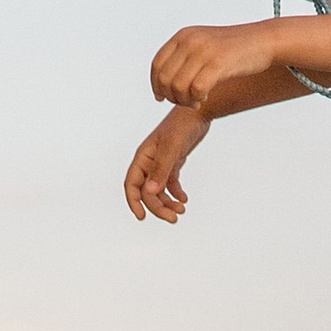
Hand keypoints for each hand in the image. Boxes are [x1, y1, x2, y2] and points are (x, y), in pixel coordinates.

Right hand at [125, 105, 209, 224]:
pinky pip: (170, 183)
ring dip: (168, 202)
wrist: (198, 111)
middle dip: (158, 207)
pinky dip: (176, 193)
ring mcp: (161, 163)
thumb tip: (150, 193)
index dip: (134, 202)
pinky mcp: (173, 162)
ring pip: (159, 190)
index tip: (142, 217)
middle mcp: (149, 162)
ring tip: (182, 210)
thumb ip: (161, 170)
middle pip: (148, 192)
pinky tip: (184, 199)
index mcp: (143, 157)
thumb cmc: (182, 125)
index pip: (132, 184)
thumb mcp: (172, 148)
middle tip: (174, 218)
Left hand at [150, 21, 272, 113]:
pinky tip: (204, 98)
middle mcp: (190, 41)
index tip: (160, 98)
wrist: (263, 40)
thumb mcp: (202, 45)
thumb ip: (183, 58)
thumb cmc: (233, 49)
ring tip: (196, 101)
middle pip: (165, 78)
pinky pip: (196, 89)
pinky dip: (197, 99)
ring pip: (178, 86)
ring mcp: (204, 51)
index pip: (157, 64)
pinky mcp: (218, 63)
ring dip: (184, 101)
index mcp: (183, 36)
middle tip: (185, 102)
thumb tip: (163, 84)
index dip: (155, 84)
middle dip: (171, 96)